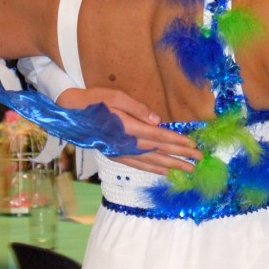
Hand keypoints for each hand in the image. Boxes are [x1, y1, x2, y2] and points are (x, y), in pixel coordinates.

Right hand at [57, 87, 199, 171]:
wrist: (69, 114)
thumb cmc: (93, 100)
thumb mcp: (116, 96)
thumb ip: (138, 109)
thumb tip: (158, 120)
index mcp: (128, 128)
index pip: (160, 137)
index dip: (178, 142)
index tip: (194, 146)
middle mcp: (126, 144)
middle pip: (160, 152)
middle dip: (181, 157)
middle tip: (199, 161)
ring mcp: (120, 152)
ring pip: (151, 162)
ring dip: (171, 166)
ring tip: (187, 170)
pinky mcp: (115, 155)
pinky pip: (139, 166)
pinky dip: (153, 169)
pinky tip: (164, 172)